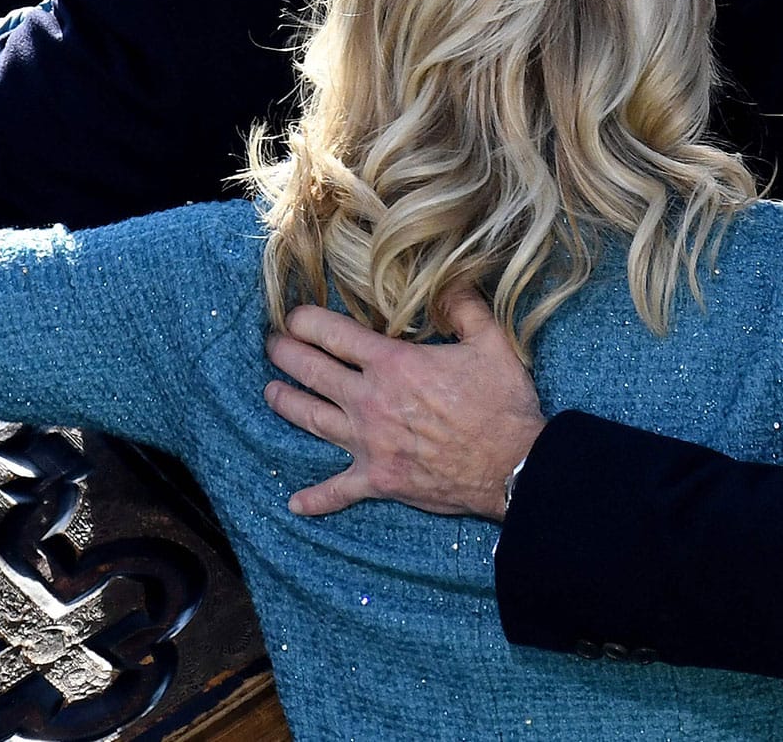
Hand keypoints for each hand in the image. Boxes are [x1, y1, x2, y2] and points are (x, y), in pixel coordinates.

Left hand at [264, 291, 545, 520]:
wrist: (512, 465)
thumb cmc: (502, 404)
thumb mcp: (492, 343)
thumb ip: (464, 307)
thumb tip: (450, 280)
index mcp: (393, 364)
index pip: (334, 335)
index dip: (306, 322)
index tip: (293, 316)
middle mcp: (370, 401)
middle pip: (312, 373)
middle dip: (286, 354)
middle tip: (272, 346)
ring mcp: (369, 443)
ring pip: (311, 420)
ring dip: (286, 404)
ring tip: (269, 393)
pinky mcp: (378, 479)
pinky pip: (337, 491)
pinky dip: (315, 498)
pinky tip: (295, 502)